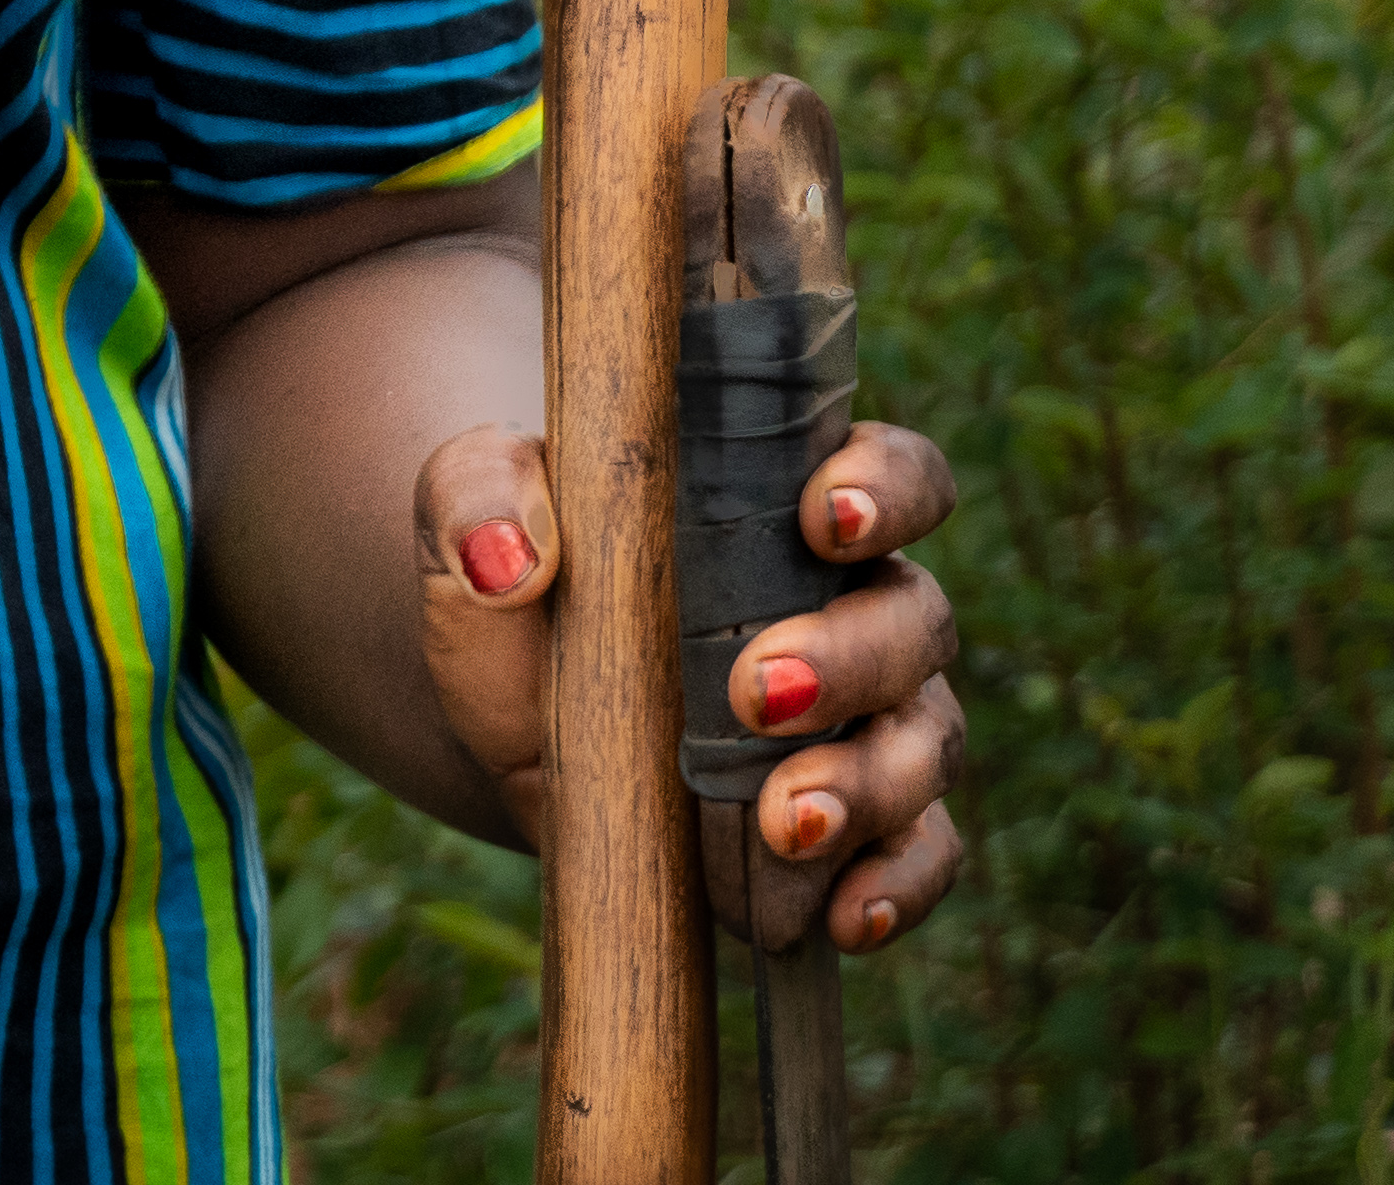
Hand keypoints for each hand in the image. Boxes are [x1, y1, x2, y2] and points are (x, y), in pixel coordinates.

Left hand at [412, 414, 969, 954]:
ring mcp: (869, 723)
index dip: (886, 488)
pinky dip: (894, 888)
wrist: (513, 722)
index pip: (895, 474)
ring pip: (923, 744)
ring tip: (783, 822)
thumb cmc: (517, 589)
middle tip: (759, 694)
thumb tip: (506, 552)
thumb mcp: (470, 518)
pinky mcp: (854, 830)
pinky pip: (917, 860)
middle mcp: (857, 609)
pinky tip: (847, 919)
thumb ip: (478, 497)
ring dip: (867, 785)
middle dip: (851, 659)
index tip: (822, 520)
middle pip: (914, 621)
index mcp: (789, 505)